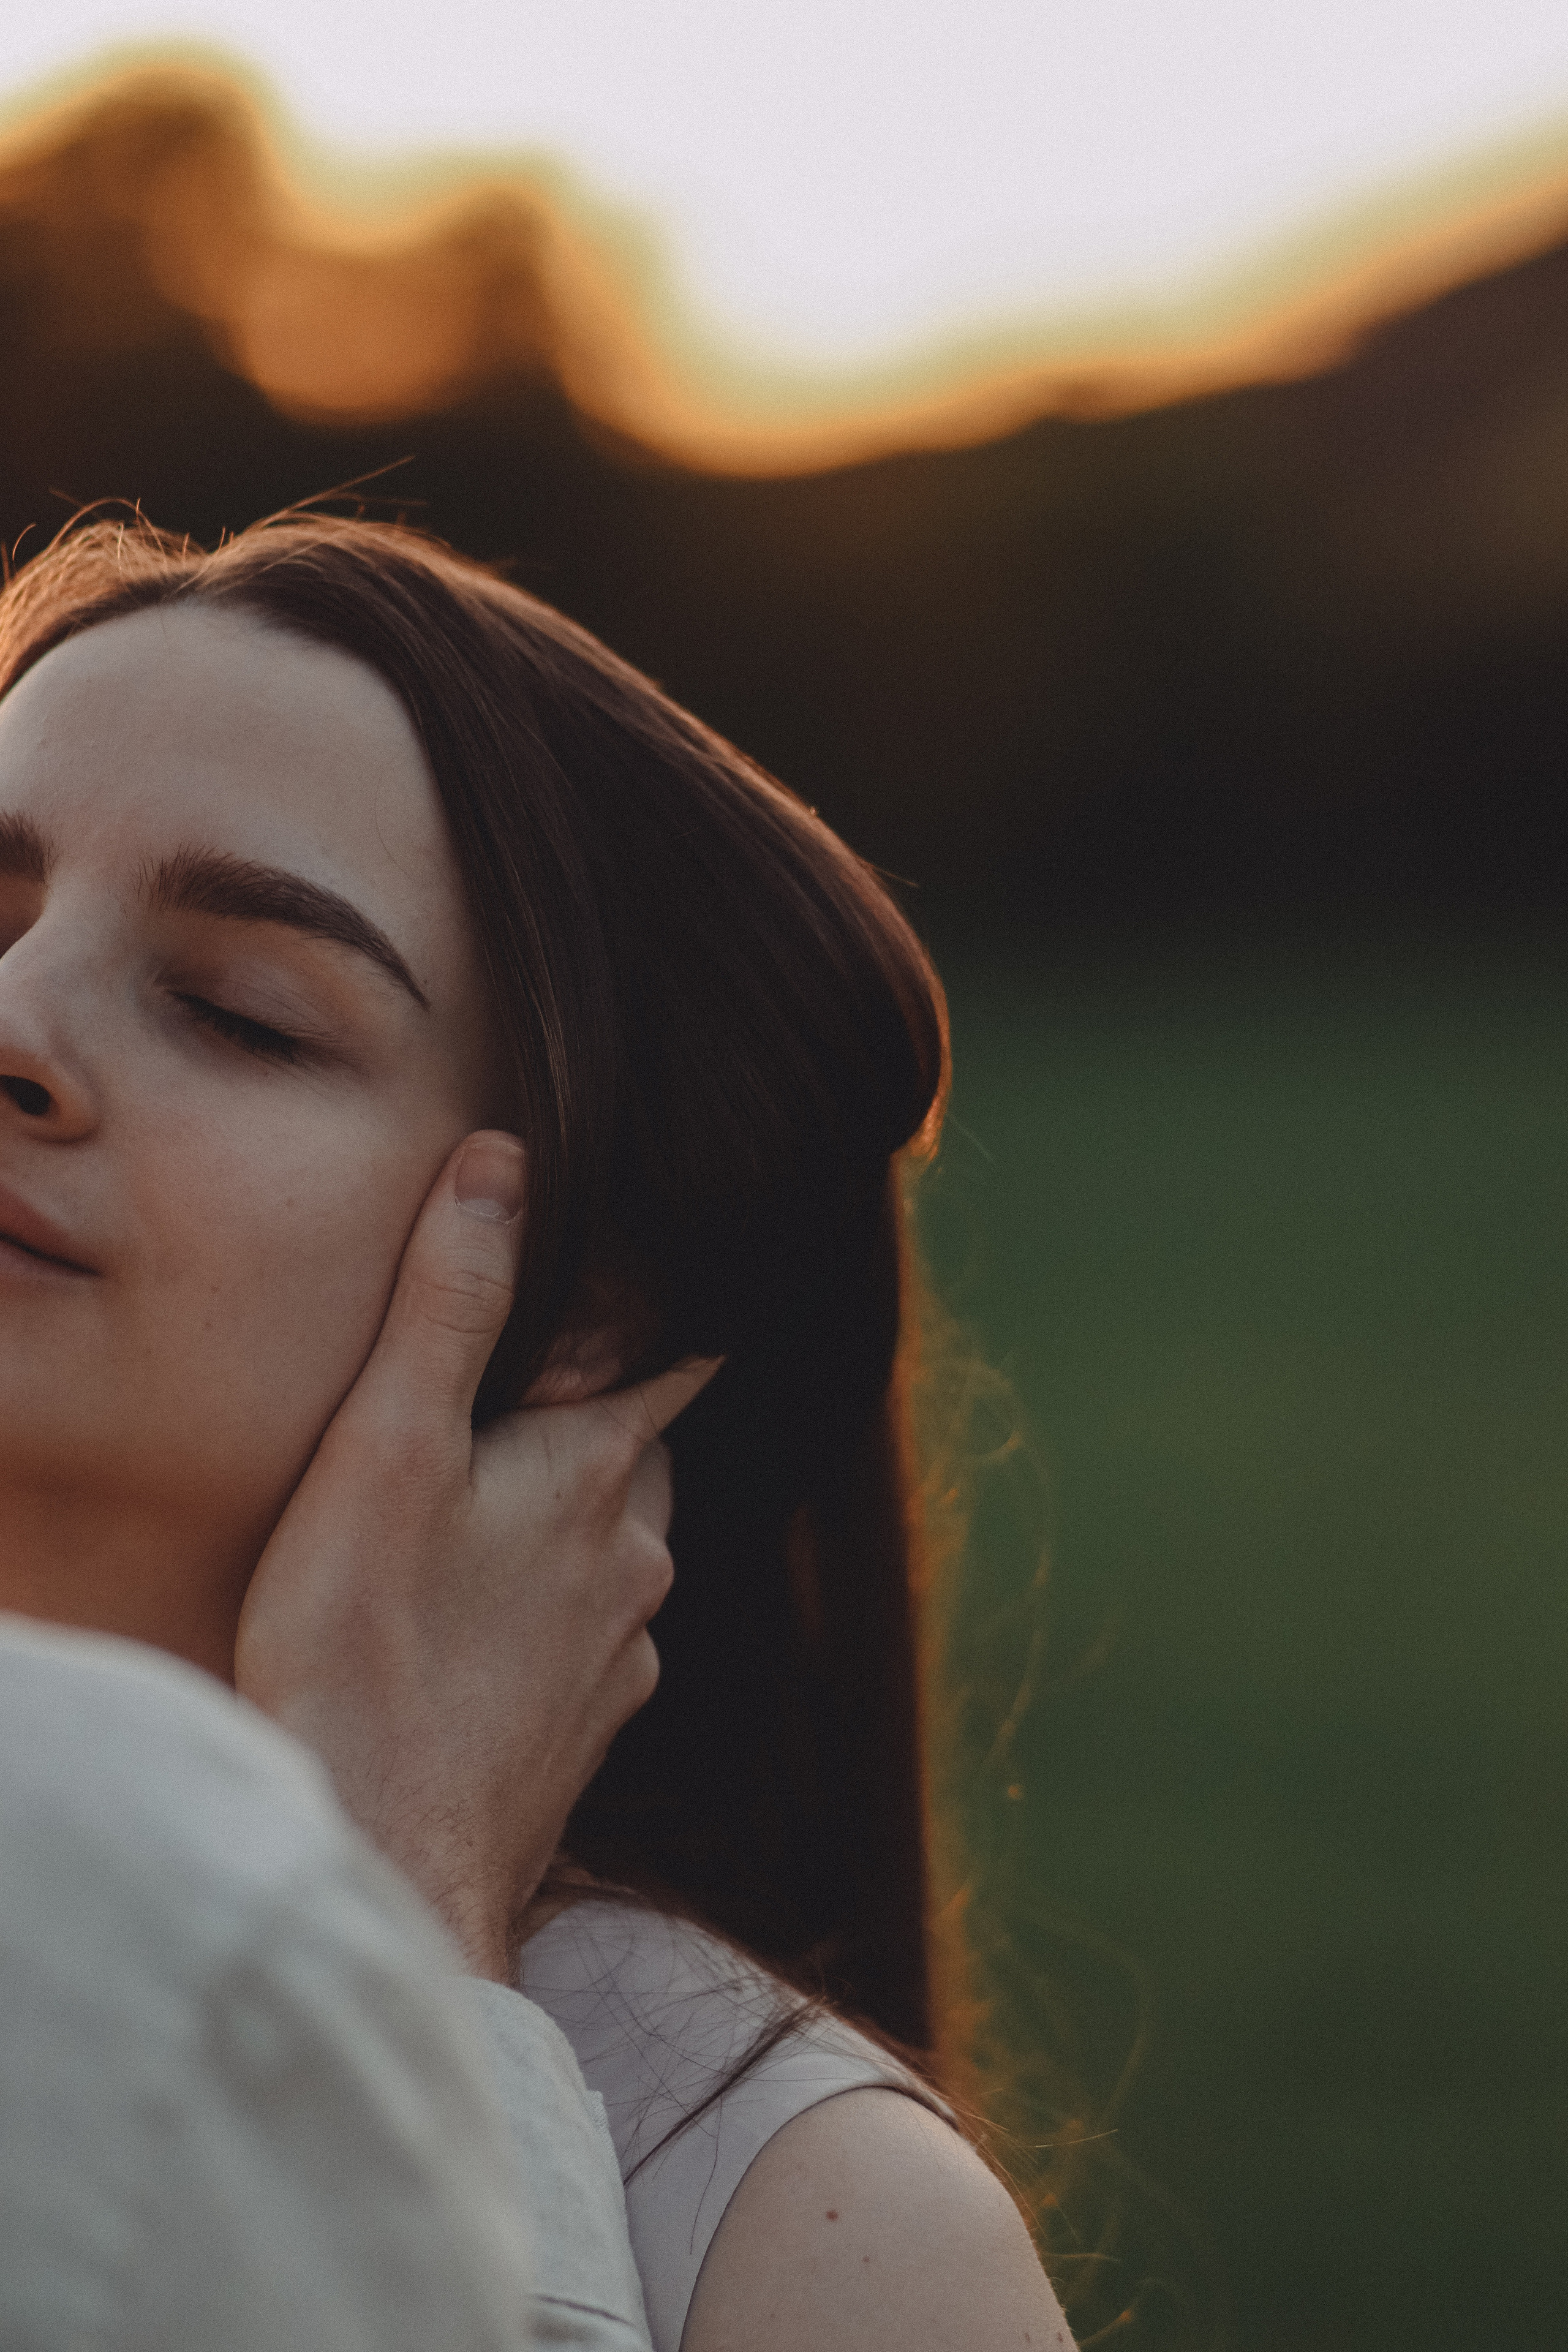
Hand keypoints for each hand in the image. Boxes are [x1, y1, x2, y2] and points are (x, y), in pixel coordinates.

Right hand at [235, 1130, 717, 1980]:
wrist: (387, 1865)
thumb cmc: (363, 1649)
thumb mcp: (388, 1448)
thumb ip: (452, 1304)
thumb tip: (504, 1166)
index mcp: (599, 1469)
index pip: (676, 1356)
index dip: (670, 1312)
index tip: (675, 1280)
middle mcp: (636, 1558)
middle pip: (645, 1455)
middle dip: (603, 1421)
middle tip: (533, 1399)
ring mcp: (620, 1659)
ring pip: (617, 1556)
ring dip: (571, 1529)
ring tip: (487, 1522)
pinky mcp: (585, 1739)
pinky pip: (587, 1648)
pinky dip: (548, 1623)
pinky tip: (479, 1641)